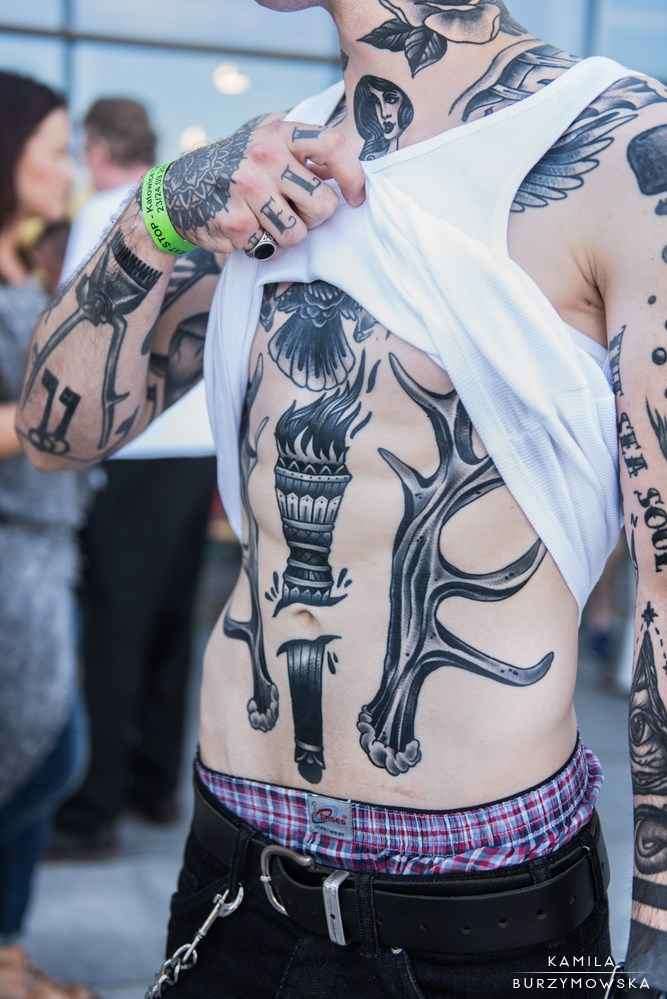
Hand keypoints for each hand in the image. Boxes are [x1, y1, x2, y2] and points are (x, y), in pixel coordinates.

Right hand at [162, 113, 364, 255]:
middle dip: (314, 218)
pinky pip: (270, 248)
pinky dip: (262, 246)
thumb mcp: (267, 142)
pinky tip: (246, 229)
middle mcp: (264, 156)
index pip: (334, 147)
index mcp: (279, 133)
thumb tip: (351, 171)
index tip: (355, 197)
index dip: (353, 176)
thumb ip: (304, 151)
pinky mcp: (235, 222)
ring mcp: (248, 189)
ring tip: (267, 221)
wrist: (177, 191)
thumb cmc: (236, 170)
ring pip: (299, 234)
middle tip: (294, 212)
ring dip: (287, 236)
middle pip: (323, 204)